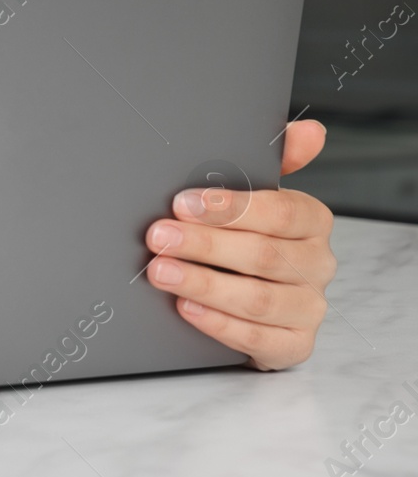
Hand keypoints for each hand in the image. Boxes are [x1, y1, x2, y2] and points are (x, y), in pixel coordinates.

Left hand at [143, 119, 335, 369]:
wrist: (256, 296)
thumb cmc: (249, 233)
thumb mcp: (254, 192)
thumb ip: (274, 159)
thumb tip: (309, 132)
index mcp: (311, 221)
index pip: (283, 212)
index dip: (231, 209)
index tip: (183, 204)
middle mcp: (316, 264)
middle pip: (263, 256)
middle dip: (204, 246)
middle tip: (158, 237)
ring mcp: (308, 307)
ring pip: (258, 300)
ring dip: (204, 284)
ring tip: (161, 271)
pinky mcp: (294, 344)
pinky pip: (259, 339)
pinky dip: (218, 324)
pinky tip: (185, 307)